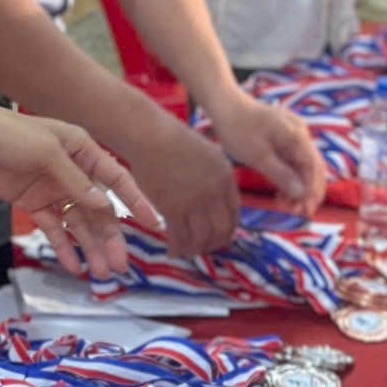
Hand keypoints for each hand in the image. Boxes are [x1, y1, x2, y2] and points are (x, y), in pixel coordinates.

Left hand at [0, 95, 163, 277]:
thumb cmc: (8, 134)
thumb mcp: (46, 152)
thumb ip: (75, 181)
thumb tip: (104, 207)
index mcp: (83, 150)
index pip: (117, 179)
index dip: (136, 202)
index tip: (153, 224)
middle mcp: (73, 171)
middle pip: (99, 210)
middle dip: (111, 238)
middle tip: (121, 265)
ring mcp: (54, 189)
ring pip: (79, 224)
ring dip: (90, 247)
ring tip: (103, 274)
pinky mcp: (34, 203)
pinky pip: (54, 229)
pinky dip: (63, 247)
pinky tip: (74, 266)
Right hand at [113, 113, 241, 255]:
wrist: (151, 136)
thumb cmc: (174, 140)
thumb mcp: (208, 152)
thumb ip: (216, 174)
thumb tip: (217, 194)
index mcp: (226, 177)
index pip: (234, 212)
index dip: (229, 228)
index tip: (221, 235)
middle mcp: (215, 192)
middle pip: (222, 229)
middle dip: (215, 243)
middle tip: (205, 248)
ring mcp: (194, 202)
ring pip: (202, 237)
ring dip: (195, 248)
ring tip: (188, 250)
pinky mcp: (173, 209)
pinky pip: (180, 236)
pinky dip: (177, 247)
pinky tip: (172, 249)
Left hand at [205, 91, 326, 214]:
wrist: (225, 105)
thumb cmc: (238, 128)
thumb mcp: (258, 155)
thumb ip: (281, 174)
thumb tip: (302, 193)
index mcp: (297, 135)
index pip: (314, 168)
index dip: (312, 192)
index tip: (305, 211)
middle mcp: (300, 135)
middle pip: (312, 168)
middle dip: (307, 193)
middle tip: (297, 213)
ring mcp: (292, 137)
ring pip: (302, 168)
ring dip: (297, 189)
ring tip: (285, 206)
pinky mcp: (283, 141)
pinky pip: (292, 163)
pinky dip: (289, 180)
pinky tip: (280, 194)